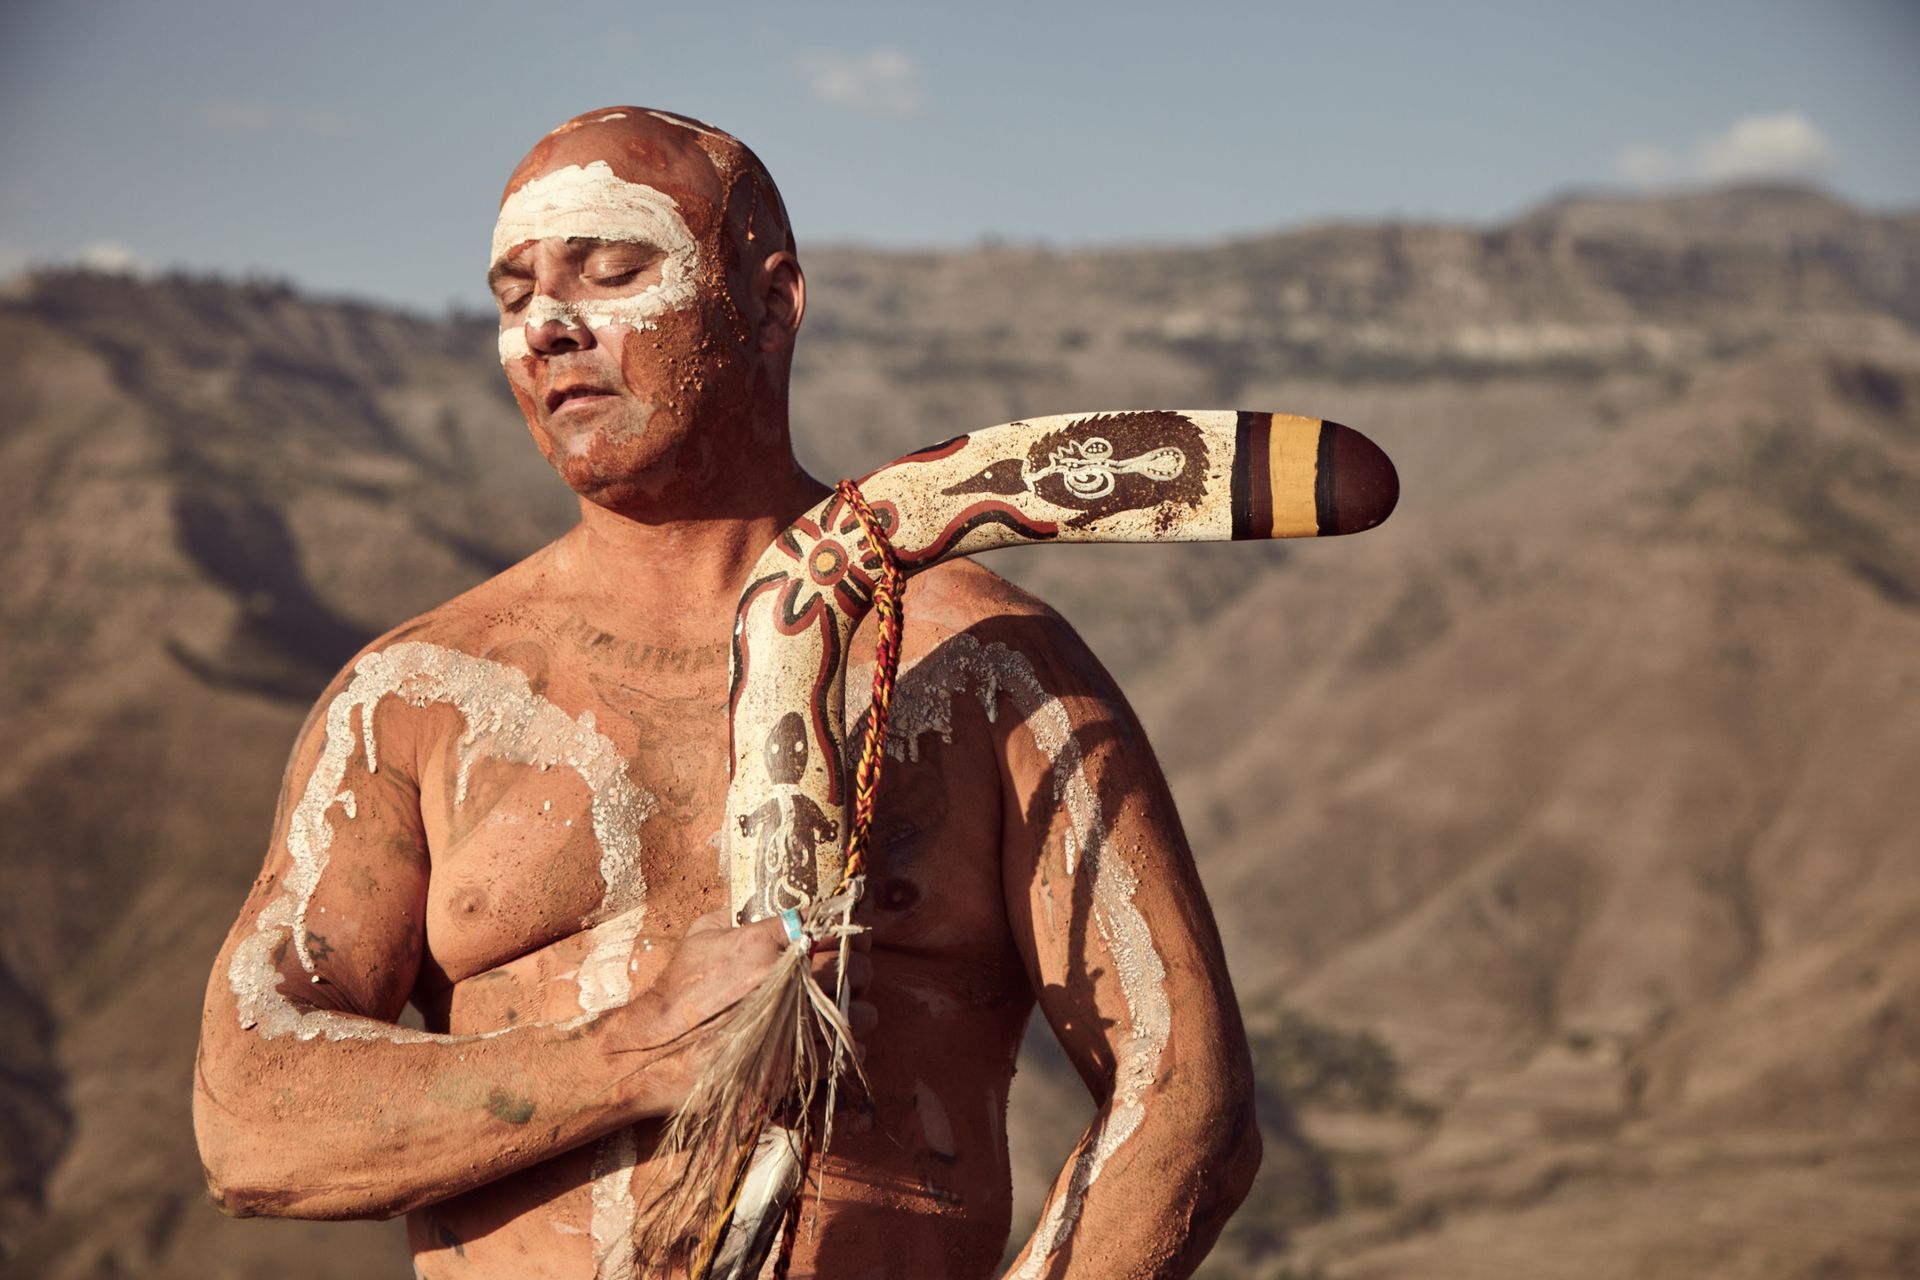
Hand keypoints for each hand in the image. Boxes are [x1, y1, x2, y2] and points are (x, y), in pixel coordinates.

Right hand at [604, 910, 875, 1065]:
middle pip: (853, 966)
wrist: (654, 1052)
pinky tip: (840, 1043)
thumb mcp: (699, 939)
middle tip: (854, 974)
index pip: (826, 923)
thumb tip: (746, 902)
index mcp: (765, 943)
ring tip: (851, 1011)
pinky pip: (841, 1053)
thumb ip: (730, 915)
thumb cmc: (675, 994)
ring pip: (858, 1012)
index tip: (855, 932)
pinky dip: (846, 1048)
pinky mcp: (792, 1063)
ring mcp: (791, 1023)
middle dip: (858, 969)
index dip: (847, 927)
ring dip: (859, 1010)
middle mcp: (785, 979)